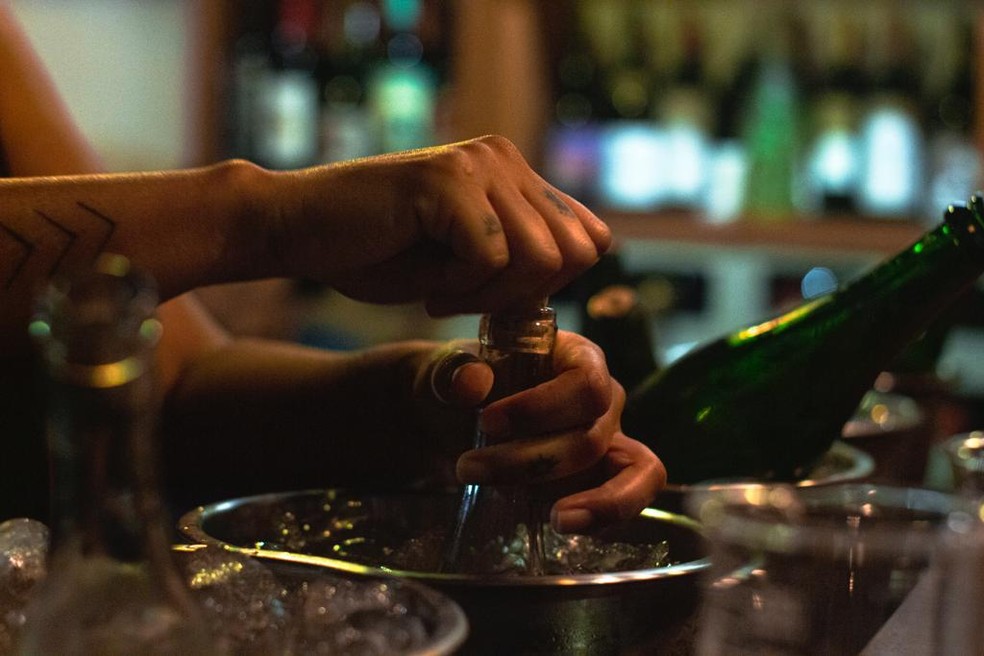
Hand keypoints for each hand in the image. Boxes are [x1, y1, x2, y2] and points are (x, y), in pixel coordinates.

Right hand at [275, 135, 610, 314]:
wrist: (298, 230)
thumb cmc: (378, 252)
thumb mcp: (468, 259)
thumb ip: (522, 255)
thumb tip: (584, 266)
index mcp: (514, 172)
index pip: (590, 237)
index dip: (554, 284)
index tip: (498, 296)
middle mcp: (504, 157)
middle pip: (576, 251)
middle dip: (526, 295)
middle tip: (469, 297)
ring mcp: (478, 165)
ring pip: (540, 257)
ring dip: (491, 295)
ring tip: (442, 289)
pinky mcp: (447, 183)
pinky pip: (491, 257)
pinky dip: (460, 289)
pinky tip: (426, 283)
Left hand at [416, 330, 665, 533]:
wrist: (451, 420)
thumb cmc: (460, 386)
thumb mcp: (444, 371)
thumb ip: (452, 372)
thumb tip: (472, 383)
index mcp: (577, 357)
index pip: (585, 385)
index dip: (543, 408)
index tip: (488, 422)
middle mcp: (602, 398)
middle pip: (591, 438)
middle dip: (529, 462)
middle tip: (468, 468)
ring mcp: (608, 440)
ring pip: (621, 472)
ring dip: (587, 501)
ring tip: (555, 521)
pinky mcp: (602, 479)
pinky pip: (626, 498)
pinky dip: (603, 516)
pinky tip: (563, 525)